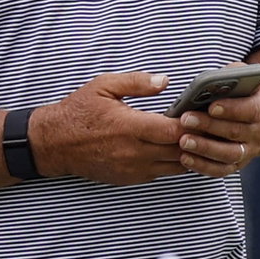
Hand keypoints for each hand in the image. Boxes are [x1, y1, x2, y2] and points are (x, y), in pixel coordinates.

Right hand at [31, 72, 184, 184]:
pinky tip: (173, 148)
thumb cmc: (79, 112)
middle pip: (179, 151)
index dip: (191, 124)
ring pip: (174, 167)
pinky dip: (171, 162)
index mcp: (130, 127)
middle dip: (195, 139)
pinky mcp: (129, 178)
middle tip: (204, 126)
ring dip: (186, 153)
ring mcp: (132, 169)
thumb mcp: (104, 86)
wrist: (54, 143)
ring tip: (193, 137)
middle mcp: (133, 152)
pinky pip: (160, 173)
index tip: (198, 114)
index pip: (173, 131)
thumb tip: (165, 80)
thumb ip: (137, 82)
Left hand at [173, 63, 259, 177]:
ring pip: (230, 154)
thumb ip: (228, 78)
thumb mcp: (240, 77)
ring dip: (205, 148)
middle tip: (186, 119)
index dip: (232, 109)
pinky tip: (185, 158)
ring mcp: (251, 150)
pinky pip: (221, 170)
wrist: (255, 114)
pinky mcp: (238, 164)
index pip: (251, 109)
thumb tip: (206, 85)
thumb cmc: (240, 91)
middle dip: (209, 126)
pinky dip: (203, 166)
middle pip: (237, 132)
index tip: (211, 106)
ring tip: (183, 141)